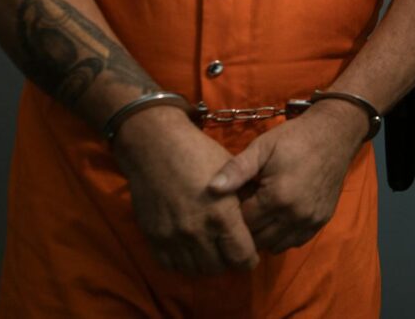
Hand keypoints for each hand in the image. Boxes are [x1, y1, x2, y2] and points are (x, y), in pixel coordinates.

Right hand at [112, 107, 259, 274]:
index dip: (248, 258)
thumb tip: (261, 218)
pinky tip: (189, 248)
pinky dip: (182, 261)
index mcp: (222, 216)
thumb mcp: (232, 173)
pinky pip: (170, 264)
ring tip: (210, 249)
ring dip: (205, 262)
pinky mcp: (154, 237)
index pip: (242, 258)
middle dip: (228, 261)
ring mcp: (173, 237)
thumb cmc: (199, 153)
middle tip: (228, 250)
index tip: (249, 253)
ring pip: (195, 269)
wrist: (156, 146)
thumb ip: (246, 198)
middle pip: (219, 268)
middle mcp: (197, 232)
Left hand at [207, 100, 367, 253]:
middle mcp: (294, 216)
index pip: (243, 223)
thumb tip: (211, 188)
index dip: (235, 212)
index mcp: (277, 197)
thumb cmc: (293, 138)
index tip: (236, 197)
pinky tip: (278, 216)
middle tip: (246, 205)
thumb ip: (237, 169)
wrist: (333, 134)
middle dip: (247, 226)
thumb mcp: (262, 147)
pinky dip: (282, 235)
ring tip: (261, 212)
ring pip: (275, 245)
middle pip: (258, 238)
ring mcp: (310, 221)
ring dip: (264, 234)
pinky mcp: (320, 221)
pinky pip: (294, 242)